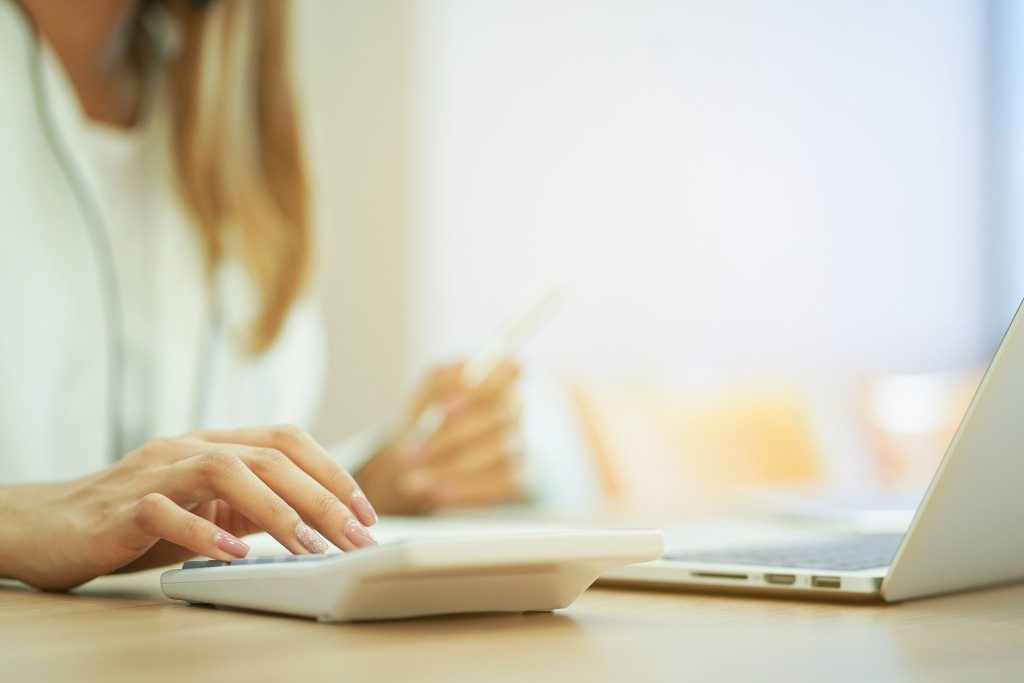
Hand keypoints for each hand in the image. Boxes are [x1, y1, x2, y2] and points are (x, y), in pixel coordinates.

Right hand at [0, 425, 377, 589]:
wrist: (47, 525)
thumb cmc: (135, 520)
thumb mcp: (206, 509)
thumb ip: (252, 506)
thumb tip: (316, 522)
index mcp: (214, 444)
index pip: (287, 440)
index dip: (332, 472)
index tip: (365, 512)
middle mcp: (189, 448)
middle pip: (269, 455)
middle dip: (322, 497)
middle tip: (356, 537)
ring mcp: (154, 473)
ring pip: (226, 470)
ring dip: (277, 510)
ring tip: (310, 547)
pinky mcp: (121, 509)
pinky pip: (165, 511)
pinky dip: (204, 531)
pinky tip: (234, 553)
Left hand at [356, 362, 524, 513]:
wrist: (417, 465)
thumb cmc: (426, 421)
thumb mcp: (425, 394)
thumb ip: (439, 383)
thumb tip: (461, 383)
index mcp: (496, 380)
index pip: (509, 370)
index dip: (483, 387)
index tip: (445, 406)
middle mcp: (514, 410)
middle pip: (496, 418)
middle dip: (449, 438)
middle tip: (408, 456)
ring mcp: (519, 445)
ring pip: (499, 454)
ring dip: (453, 468)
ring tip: (414, 480)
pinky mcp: (519, 479)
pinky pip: (503, 485)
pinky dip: (469, 490)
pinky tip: (439, 493)